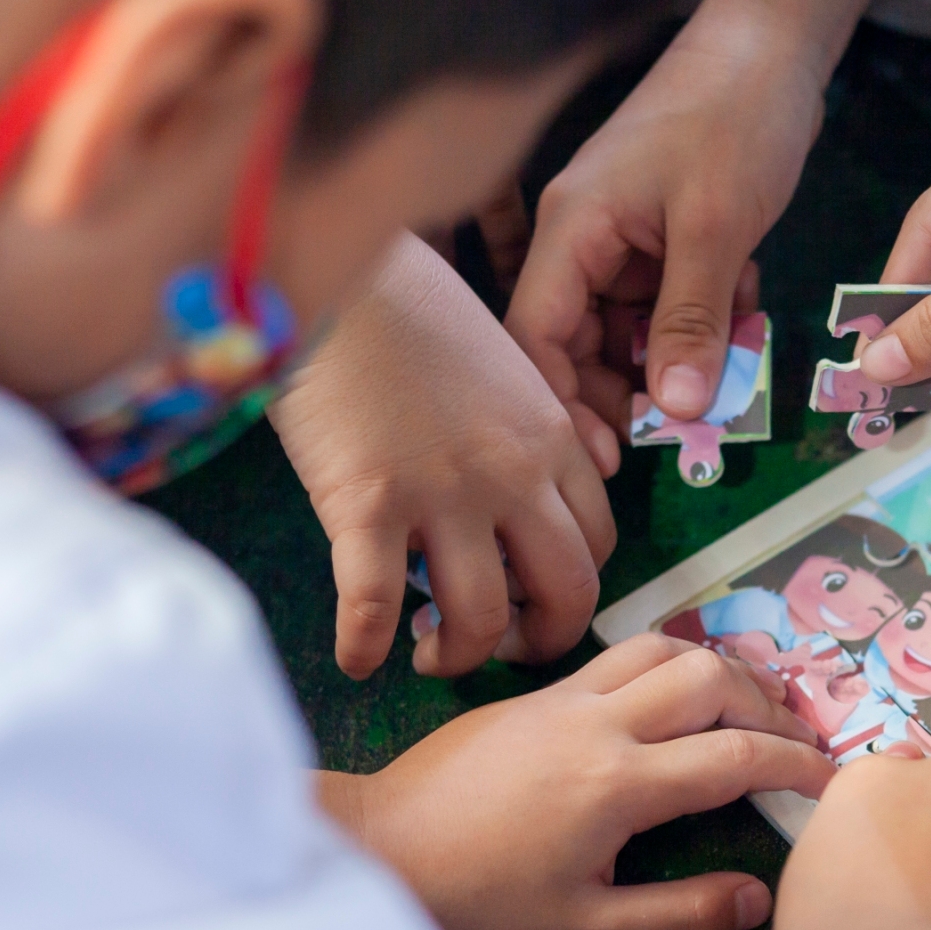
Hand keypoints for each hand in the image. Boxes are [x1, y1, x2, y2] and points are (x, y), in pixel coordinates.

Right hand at [272, 234, 616, 677]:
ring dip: (459, 656)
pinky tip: (354, 661)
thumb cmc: (406, 308)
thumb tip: (526, 496)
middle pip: (567, 592)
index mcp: (554, 437)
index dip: (571, 590)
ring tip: (428, 658)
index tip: (535, 602)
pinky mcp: (366, 503)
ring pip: (481, 616)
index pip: (598, 544)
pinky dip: (364, 648)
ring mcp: (443, 492)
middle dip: (541, 640)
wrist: (332, 268)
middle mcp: (515, 473)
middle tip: (502, 650)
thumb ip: (525, 433)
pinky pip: (374, 606)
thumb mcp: (501, 364)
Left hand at [321, 635, 833, 929]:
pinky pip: (619, 654)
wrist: (375, 853)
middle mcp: (599, 723)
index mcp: (618, 785)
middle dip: (770, 704)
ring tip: (752, 703)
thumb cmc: (479, 907)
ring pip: (665, 647)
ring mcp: (562, 698)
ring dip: (721, 668)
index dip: (797, 766)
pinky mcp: (533, 693)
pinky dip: (669, 663)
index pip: (736, 758)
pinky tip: (675, 697)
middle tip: (799, 740)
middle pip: (711, 678)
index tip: (830, 781)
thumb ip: (679, 917)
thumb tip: (756, 897)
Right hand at [508, 0, 832, 430]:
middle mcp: (586, 238)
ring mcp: (625, 238)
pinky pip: (669, 305)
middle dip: (629, 389)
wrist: (775, 47)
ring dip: (679, 356)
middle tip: (681, 429)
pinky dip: (706, 320)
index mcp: (573, 229)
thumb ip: (691, 323)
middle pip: (579, 344)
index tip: (607, 457)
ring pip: (632, 331)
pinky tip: (744, 310)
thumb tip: (673, 409)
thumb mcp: (715, 229)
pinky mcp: (663, 238)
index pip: (537, 336)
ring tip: (728, 367)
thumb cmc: (734, 116)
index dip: (561, 403)